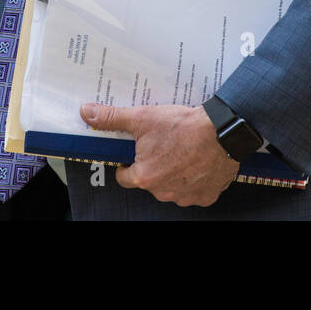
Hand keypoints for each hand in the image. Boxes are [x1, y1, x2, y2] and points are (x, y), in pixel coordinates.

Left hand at [80, 102, 238, 206]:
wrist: (223, 130)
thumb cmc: (184, 126)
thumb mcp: (143, 117)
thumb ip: (112, 118)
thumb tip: (87, 113)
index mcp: (144, 177)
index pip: (125, 176)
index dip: (130, 162)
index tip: (140, 150)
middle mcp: (163, 192)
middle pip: (150, 181)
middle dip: (154, 165)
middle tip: (165, 145)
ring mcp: (185, 197)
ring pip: (172, 187)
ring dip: (175, 173)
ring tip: (183, 150)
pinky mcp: (206, 196)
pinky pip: (194, 191)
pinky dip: (195, 178)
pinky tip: (198, 160)